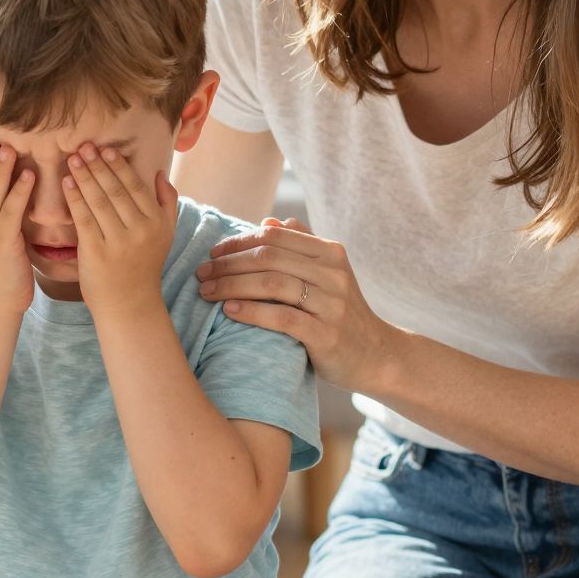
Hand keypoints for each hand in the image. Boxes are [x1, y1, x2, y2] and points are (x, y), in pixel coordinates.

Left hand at [63, 144, 178, 320]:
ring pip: (98, 201)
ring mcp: (118, 241)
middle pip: (115, 190)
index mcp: (156, 222)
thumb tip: (160, 173)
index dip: (119, 166)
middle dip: (98, 166)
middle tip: (84, 147)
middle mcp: (140, 230)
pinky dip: (74, 198)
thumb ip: (168, 203)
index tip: (106, 150)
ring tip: (74, 159)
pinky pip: (83, 218)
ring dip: (84, 176)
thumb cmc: (144, 266)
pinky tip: (67, 183)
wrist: (129, 304)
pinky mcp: (96, 252)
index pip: (135, 186)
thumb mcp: (166, 235)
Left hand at [194, 217, 399, 392]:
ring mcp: (331, 303)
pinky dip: (250, 311)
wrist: (376, 356)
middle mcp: (333, 273)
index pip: (275, 236)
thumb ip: (301, 245)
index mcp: (331, 253)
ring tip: (207, 292)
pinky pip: (280, 317)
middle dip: (228, 263)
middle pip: (269, 257)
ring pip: (271, 283)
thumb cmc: (342, 314)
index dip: (239, 241)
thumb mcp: (329, 274)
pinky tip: (228, 310)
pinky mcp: (325, 334)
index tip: (213, 253)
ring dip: (232, 285)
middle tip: (201, 273)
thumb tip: (268, 221)